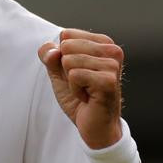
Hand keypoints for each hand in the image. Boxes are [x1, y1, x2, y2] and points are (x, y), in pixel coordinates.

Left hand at [38, 29, 123, 148]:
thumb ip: (50, 57)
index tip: (78, 73)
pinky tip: (88, 98)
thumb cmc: (80, 99)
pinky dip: (75, 90)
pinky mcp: (108, 80)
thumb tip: (52, 50)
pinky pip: (74, 75)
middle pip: (67, 46)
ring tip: (86, 91)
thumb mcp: (59, 73)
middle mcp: (112, 50)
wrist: (95, 127)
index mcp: (103, 43)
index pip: (66, 35)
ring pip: (69, 60)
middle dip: (67, 69)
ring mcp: (112, 65)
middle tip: (82, 84)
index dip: (63, 58)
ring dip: (71, 81)